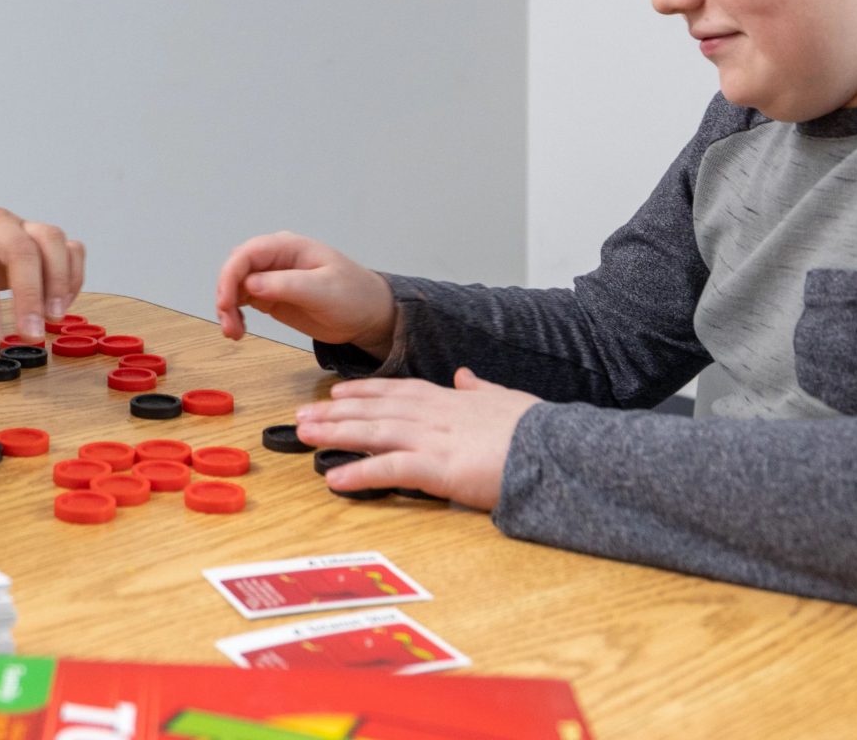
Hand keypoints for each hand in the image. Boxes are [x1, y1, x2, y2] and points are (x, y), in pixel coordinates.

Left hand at [0, 205, 84, 343]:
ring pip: (53, 240)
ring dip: (60, 280)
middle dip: (30, 294)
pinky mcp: (38, 238)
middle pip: (22, 248)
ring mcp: (21, 226)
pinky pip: (68, 248)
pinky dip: (73, 274)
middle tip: (31, 333)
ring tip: (55, 317)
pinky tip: (62, 304)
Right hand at [213, 231, 395, 352]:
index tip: (226, 303)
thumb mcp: (324, 290)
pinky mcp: (271, 297)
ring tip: (234, 333)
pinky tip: (239, 330)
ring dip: (228, 308)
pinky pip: (242, 301)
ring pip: (235, 286)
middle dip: (226, 295)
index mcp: (288, 247)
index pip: (247, 254)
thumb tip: (251, 283)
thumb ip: (287, 285)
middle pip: (235, 269)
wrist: (368, 316)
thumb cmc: (354, 296)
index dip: (230, 276)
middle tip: (229, 324)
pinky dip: (235, 315)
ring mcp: (271, 278)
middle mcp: (275, 259)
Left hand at [294, 370, 542, 509]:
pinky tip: (334, 479)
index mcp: (449, 399)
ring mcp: (433, 440)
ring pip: (372, 432)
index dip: (362, 391)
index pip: (395, 390)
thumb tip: (467, 377)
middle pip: (374, 409)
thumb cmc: (535, 429)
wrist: (555, 449)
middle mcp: (434, 414)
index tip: (336, 391)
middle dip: (334, 411)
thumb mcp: (506, 399)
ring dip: (335, 433)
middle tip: (300, 415)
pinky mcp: (438, 469)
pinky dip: (359, 473)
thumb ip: (481, 389)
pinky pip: (390, 470)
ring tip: (303, 435)